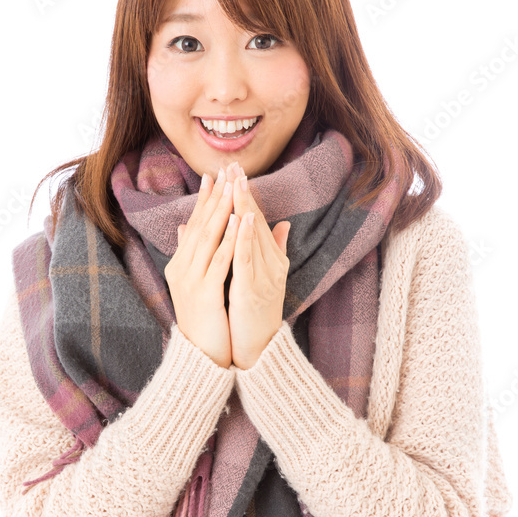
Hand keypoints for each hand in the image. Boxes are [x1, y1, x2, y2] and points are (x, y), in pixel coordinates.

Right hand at [164, 165, 238, 367]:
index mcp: (180, 265)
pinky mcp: (204, 294)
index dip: (205, 200)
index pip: (194, 226)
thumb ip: (190, 254)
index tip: (214, 176)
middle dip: (214, 197)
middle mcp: (181, 269)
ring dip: (222, 211)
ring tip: (232, 187)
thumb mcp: (194, 283)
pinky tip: (240, 221)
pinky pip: (220, 261)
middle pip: (200, 226)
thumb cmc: (202, 322)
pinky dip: (230, 239)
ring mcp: (190, 281)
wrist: (198, 356)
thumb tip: (186, 226)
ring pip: (209, 238)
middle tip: (224, 171)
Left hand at [226, 163, 290, 368]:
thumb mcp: (265, 278)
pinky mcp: (254, 289)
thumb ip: (274, 250)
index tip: (234, 172)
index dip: (246, 195)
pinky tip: (242, 218)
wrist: (260, 350)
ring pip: (254, 235)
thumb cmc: (258, 315)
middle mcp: (271, 264)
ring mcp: (265, 276)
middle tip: (234, 166)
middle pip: (256, 223)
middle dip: (244, 193)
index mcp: (270, 260)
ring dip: (245, 207)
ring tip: (237, 183)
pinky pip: (248, 259)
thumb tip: (283, 224)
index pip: (256, 221)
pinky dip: (245, 237)